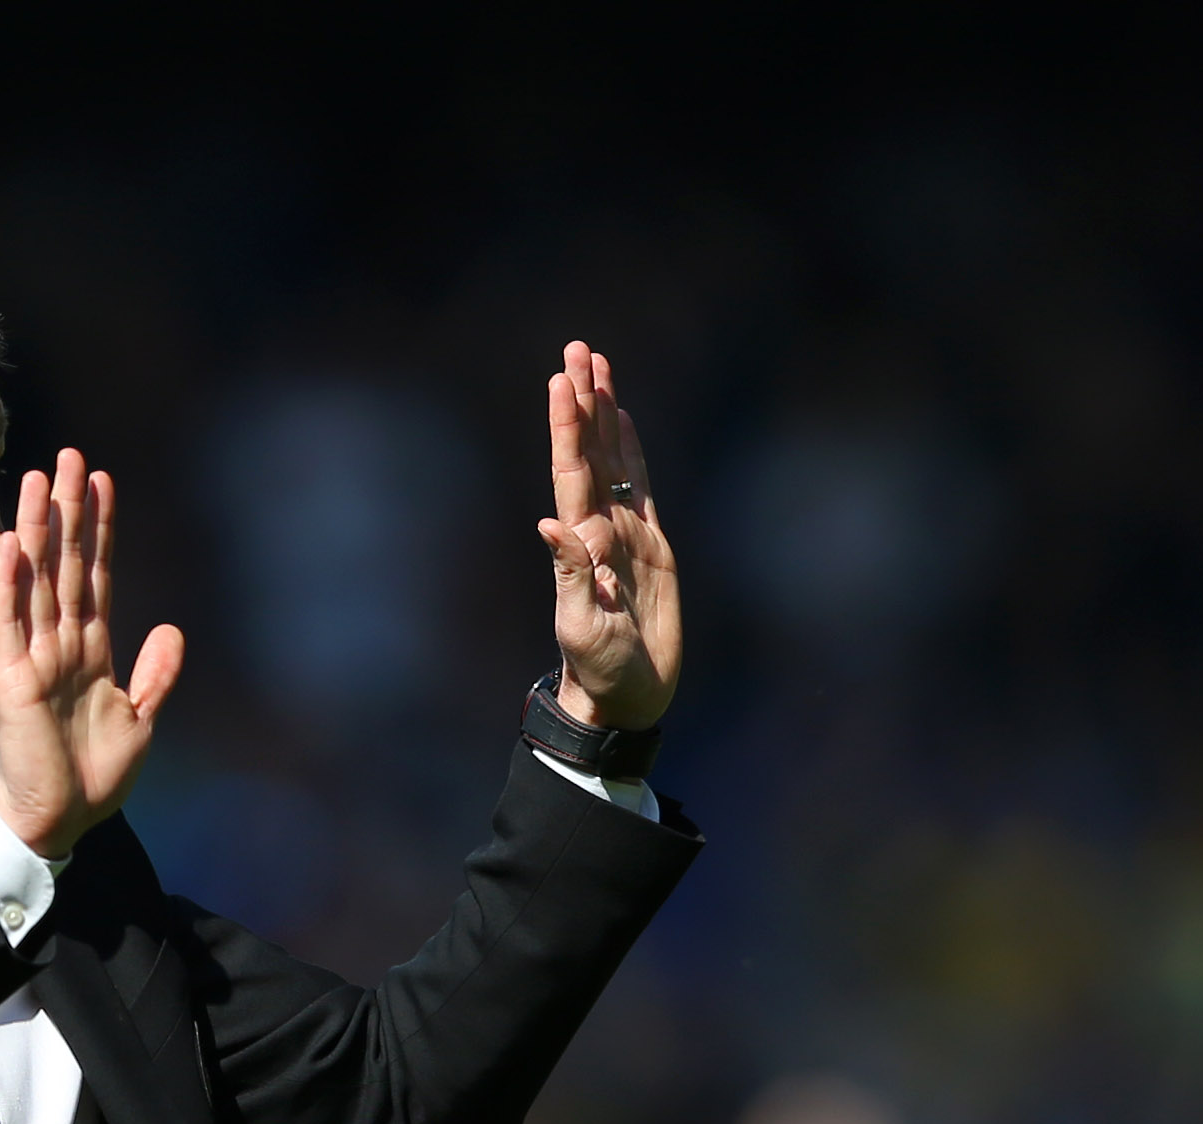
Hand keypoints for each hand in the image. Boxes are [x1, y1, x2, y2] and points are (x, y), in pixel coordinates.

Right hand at [0, 449, 184, 858]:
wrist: (58, 822)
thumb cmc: (93, 779)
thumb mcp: (140, 722)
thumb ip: (155, 676)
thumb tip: (170, 629)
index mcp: (90, 651)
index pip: (95, 577)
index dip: (101, 529)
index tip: (103, 481)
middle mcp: (60, 645)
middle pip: (66, 564)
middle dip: (70, 511)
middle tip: (70, 455)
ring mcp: (34, 659)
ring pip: (36, 581)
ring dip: (38, 530)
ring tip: (40, 479)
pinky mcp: (12, 682)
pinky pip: (9, 624)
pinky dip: (11, 584)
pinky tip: (13, 543)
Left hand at [539, 342, 680, 731]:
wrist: (628, 694)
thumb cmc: (600, 667)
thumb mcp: (583, 625)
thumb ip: (571, 575)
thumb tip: (550, 524)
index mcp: (581, 543)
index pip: (571, 472)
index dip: (566, 427)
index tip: (561, 381)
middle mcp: (599, 528)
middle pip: (590, 451)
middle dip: (583, 401)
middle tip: (576, 349)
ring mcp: (626, 533)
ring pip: (615, 459)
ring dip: (604, 414)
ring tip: (596, 366)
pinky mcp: (652, 545)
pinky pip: (640, 486)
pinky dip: (632, 451)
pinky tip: (625, 420)